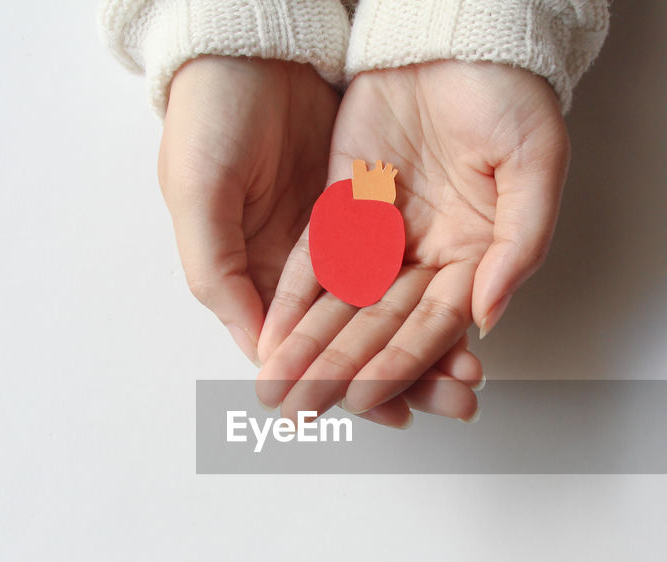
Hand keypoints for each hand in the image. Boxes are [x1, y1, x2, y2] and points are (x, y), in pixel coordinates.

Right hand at [160, 56, 483, 427]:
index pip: (307, 352)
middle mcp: (294, 268)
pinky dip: (432, 290)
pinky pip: (405, 259)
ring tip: (469, 375)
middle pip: (357, 338)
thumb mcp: (198, 194)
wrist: (246, 42)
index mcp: (248, 276)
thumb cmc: (205, 114)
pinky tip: (465, 317)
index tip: (393, 413)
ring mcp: (334, 236)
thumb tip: (260, 346)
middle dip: (407, 376)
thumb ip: (217, 272)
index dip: (350, 385)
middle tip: (452, 405)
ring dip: (427, 344)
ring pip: (388, 306)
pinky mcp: (365, 203)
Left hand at [255, 61, 567, 420]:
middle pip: (380, 325)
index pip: (433, 325)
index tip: (366, 395)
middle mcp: (427, 253)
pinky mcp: (344, 201)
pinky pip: (316, 256)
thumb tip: (489, 316)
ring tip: (280, 385)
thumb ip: (521, 244)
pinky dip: (294, 295)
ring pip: (342, 302)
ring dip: (311, 346)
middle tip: (306, 407)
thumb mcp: (537, 162)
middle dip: (342, 370)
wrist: (457, 29)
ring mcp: (384, 229)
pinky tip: (274, 329)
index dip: (402, 363)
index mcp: (477, 254)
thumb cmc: (510, 90)